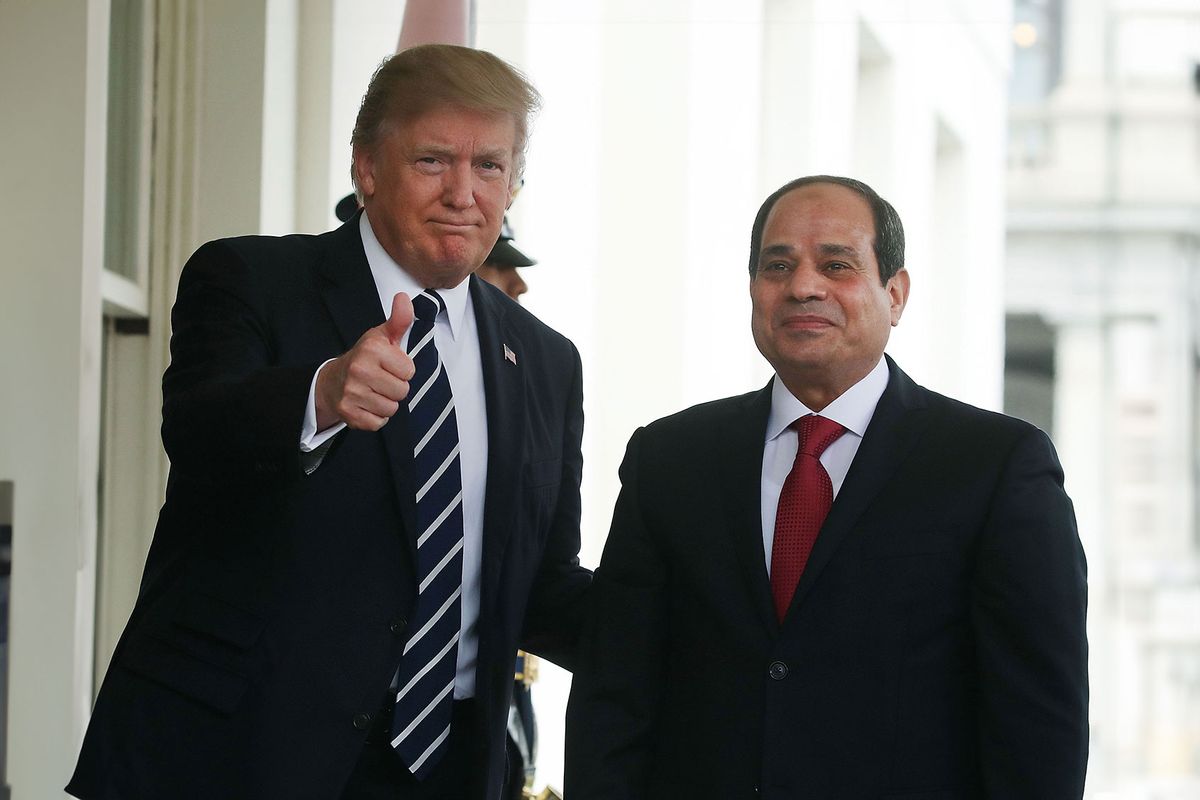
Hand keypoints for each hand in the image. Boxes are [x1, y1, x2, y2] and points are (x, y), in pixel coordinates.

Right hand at [315, 292, 415, 430]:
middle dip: (395, 387)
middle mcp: (359, 369)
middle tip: (380, 380)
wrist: (332, 382)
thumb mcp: (382, 336)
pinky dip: (376, 417)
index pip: (410, 370)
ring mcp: (352, 393)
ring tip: (373, 391)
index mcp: (372, 349)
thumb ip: (399, 320)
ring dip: (386, 402)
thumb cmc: (365, 358)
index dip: (402, 370)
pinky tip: (366, 404)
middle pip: (402, 391)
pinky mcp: (348, 413)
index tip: (388, 365)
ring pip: (391, 408)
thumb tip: (404, 297)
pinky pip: (379, 422)